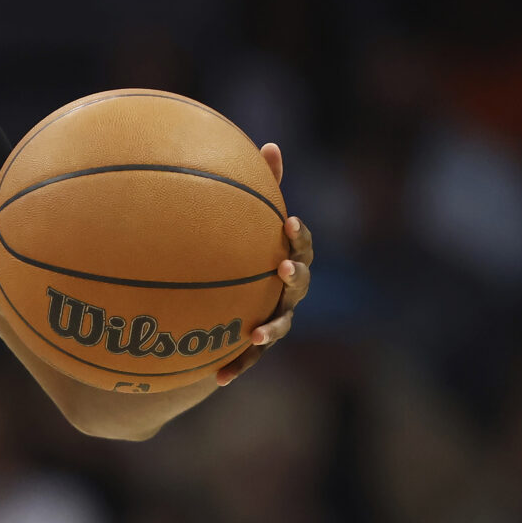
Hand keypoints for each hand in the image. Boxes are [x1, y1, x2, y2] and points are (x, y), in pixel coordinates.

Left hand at [215, 142, 312, 386]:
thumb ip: (259, 185)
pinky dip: (237, 366)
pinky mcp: (254, 343)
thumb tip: (270, 145)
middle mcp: (288, 290)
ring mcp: (275, 317)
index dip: (299, 235)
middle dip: (295, 277)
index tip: (289, 222)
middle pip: (300, 285)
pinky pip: (248, 358)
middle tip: (282, 269)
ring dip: (270, 329)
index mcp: (288, 257)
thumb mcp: (249, 217)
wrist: (230, 297)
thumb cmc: (244, 246)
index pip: (302, 245)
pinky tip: (218, 377)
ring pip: (280, 326)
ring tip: (256, 333)